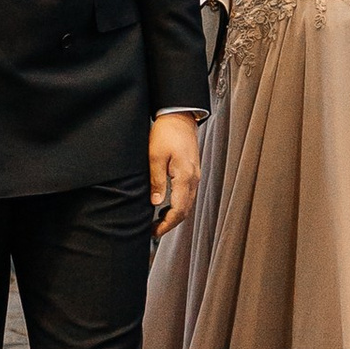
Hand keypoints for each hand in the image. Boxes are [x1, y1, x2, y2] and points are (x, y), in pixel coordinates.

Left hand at [149, 110, 199, 237]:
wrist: (179, 116)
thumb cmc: (166, 133)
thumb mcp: (155, 156)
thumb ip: (157, 181)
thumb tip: (156, 203)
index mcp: (185, 177)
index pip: (179, 210)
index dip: (167, 224)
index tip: (154, 232)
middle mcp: (194, 179)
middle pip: (185, 211)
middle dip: (170, 223)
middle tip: (154, 230)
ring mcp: (195, 175)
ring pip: (188, 204)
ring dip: (175, 215)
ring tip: (158, 221)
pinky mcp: (193, 171)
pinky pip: (188, 195)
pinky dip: (178, 205)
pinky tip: (167, 205)